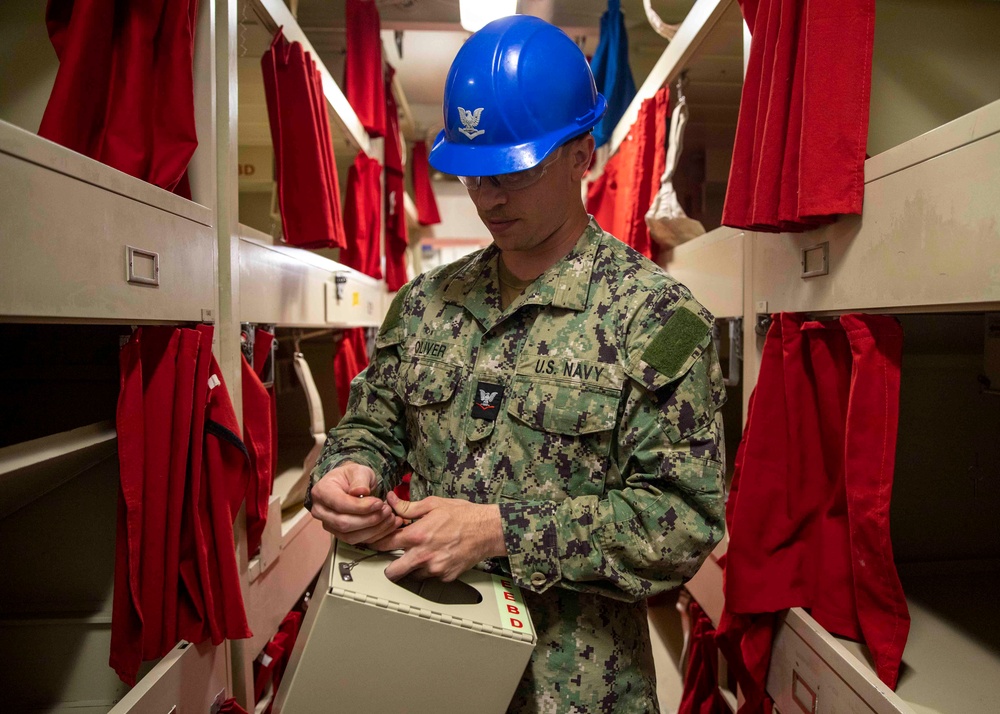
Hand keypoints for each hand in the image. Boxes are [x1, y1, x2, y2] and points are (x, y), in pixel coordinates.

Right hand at [308, 462, 403, 544]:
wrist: (348, 484)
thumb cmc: (352, 476)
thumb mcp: (358, 471)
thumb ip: (360, 480)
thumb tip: (361, 492)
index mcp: (322, 491)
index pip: (340, 504)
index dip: (361, 507)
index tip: (379, 503)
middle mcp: (320, 511)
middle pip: (343, 523)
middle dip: (369, 519)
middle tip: (386, 510)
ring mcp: (328, 525)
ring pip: (349, 536)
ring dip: (373, 530)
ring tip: (389, 517)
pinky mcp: (338, 534)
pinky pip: (355, 541)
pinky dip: (373, 535)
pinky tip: (386, 526)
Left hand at [372, 491, 506, 581]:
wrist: (488, 530)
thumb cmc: (463, 515)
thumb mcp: (433, 504)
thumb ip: (408, 507)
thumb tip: (392, 501)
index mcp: (417, 535)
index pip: (384, 544)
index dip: (376, 544)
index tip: (375, 543)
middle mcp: (424, 555)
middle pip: (393, 572)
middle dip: (390, 567)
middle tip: (392, 560)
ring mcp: (435, 569)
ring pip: (413, 576)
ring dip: (413, 568)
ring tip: (422, 555)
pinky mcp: (446, 576)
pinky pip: (432, 577)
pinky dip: (431, 569)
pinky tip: (439, 557)